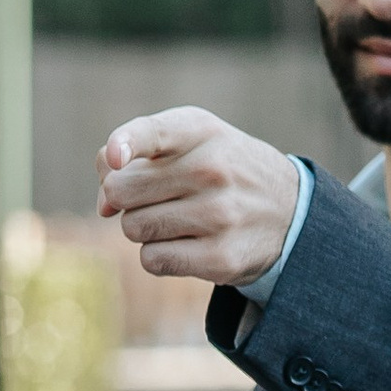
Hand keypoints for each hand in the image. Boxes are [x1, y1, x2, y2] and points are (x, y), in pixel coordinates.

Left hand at [97, 106, 300, 285]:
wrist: (287, 211)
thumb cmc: (218, 171)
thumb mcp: (187, 142)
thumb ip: (133, 154)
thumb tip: (104, 206)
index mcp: (200, 130)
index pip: (153, 133)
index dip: (126, 144)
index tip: (115, 157)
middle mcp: (212, 169)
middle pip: (122, 191)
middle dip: (126, 198)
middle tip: (154, 197)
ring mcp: (219, 215)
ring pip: (133, 227)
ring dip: (143, 228)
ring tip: (178, 218)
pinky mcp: (220, 258)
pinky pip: (152, 260)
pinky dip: (157, 255)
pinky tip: (185, 244)